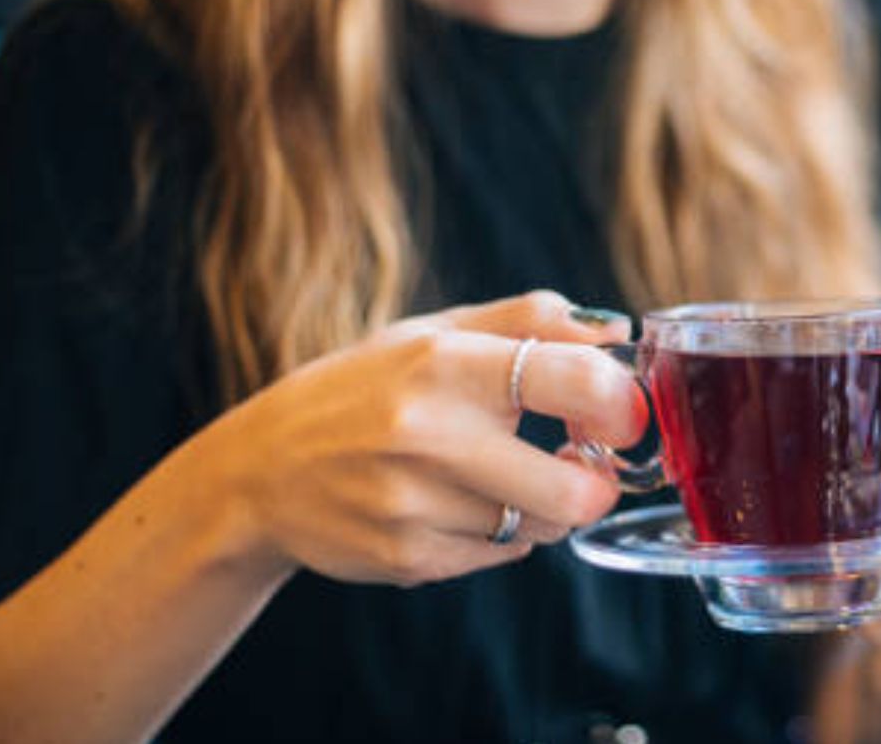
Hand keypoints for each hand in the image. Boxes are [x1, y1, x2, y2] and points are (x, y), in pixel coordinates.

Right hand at [200, 291, 642, 586]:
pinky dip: (500, 532)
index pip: (577, 381)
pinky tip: (456, 503)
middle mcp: (429, 436)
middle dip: (595, 482)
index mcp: (445, 364)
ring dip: (543, 504)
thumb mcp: (435, 334)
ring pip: (541, 525)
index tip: (620, 414)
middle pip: (572, 490)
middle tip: (583, 463)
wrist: (258, 472)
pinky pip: (502, 553)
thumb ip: (530, 322)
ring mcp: (415, 505)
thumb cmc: (362, 389)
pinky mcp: (408, 559)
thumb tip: (618, 332)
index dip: (621, 405)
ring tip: (502, 474)